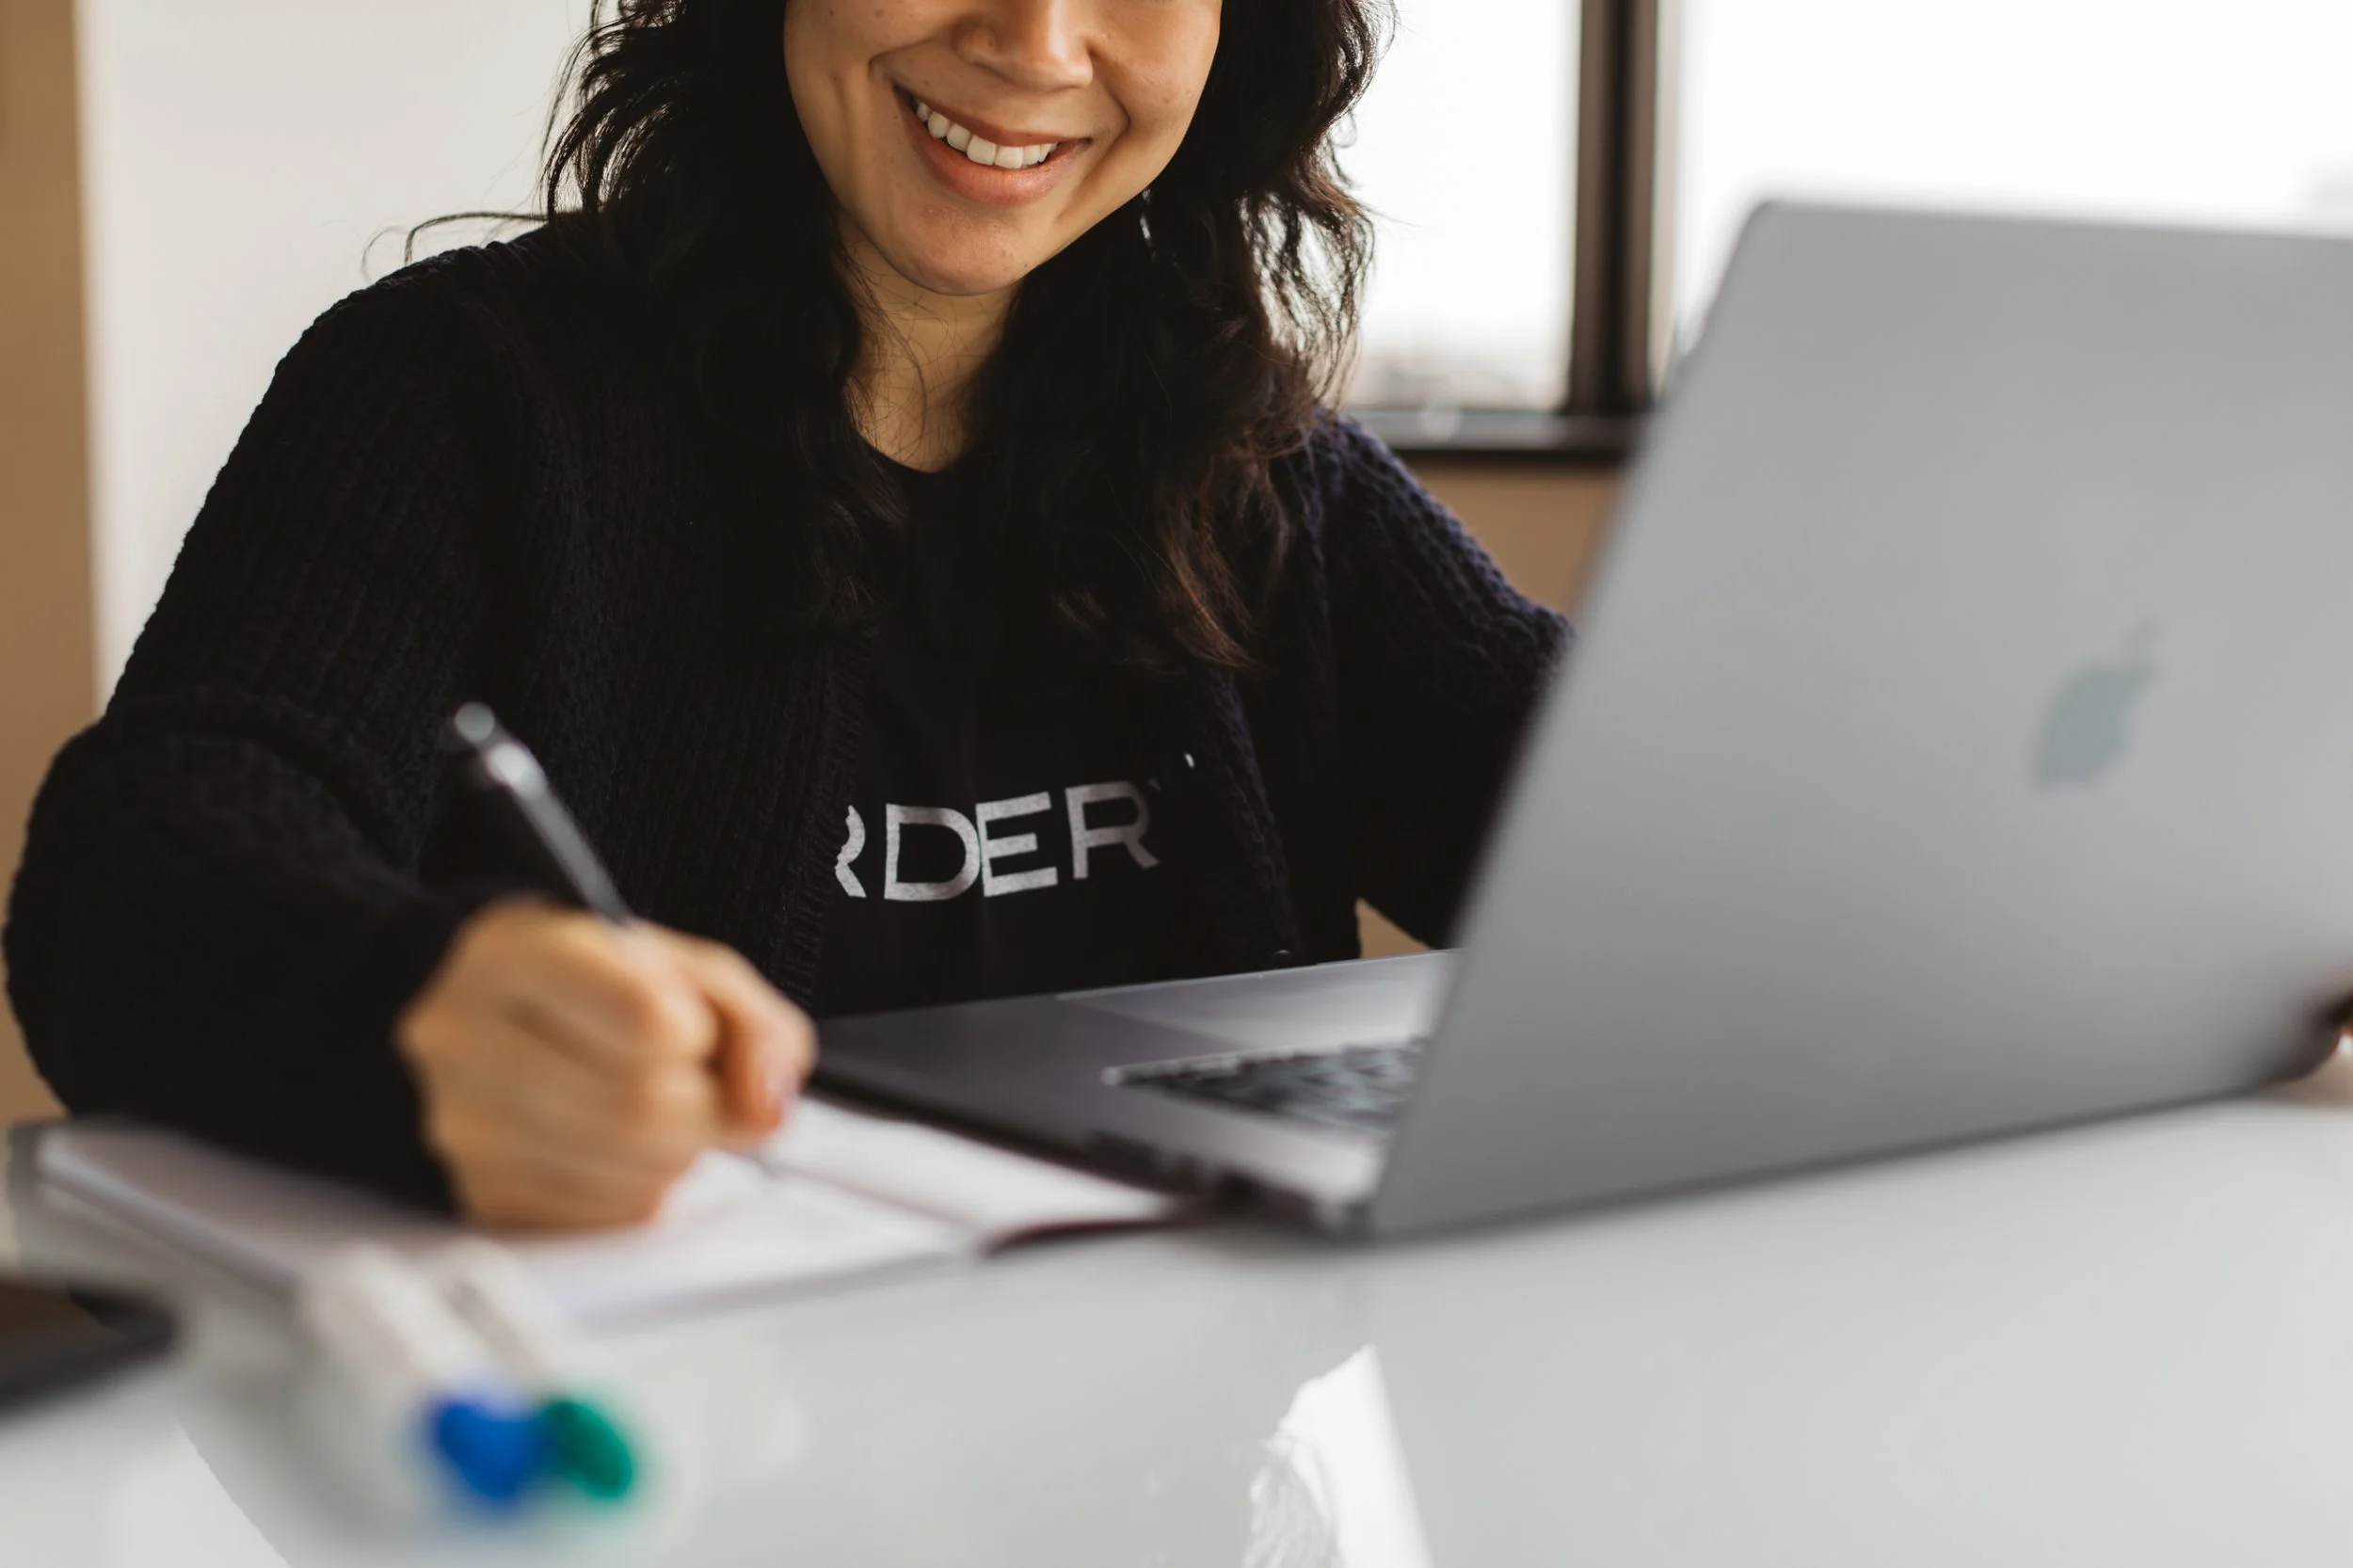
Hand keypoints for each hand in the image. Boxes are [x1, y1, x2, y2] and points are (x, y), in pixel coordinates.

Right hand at [396, 899, 813, 1228]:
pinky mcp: (484, 1197)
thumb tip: (765, 1106)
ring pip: (637, 1173)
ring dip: (681, 1150)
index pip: (645, 1019)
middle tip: (696, 1083)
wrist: (497, 1027)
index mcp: (516, 954)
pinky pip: (615, 1216)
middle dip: (704, 1104)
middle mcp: (467, 1037)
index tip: (691, 1028)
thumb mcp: (684, 968)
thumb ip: (753, 1022)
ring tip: (657, 1108)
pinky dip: (647, 1186)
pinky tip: (621, 1146)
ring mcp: (463, 1125)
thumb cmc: (595, 990)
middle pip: (646, 1107)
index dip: (699, 1033)